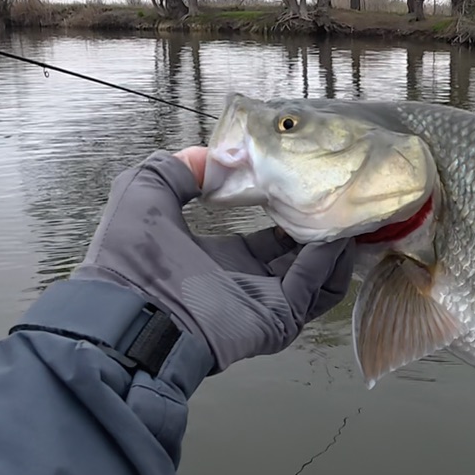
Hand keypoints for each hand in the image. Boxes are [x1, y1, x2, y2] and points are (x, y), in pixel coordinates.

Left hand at [73, 148, 353, 372]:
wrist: (127, 312)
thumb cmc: (130, 259)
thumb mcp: (143, 192)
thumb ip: (174, 168)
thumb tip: (212, 156)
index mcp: (221, 258)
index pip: (269, 238)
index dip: (288, 212)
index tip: (303, 185)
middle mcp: (248, 282)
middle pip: (301, 257)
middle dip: (322, 229)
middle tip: (340, 200)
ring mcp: (266, 303)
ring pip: (317, 276)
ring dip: (334, 246)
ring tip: (347, 215)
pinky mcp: (278, 318)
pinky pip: (312, 287)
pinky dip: (327, 261)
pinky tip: (333, 233)